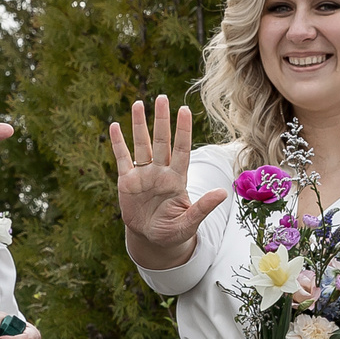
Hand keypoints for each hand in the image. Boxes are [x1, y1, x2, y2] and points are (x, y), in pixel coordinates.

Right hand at [110, 96, 226, 269]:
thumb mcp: (189, 223)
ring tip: (138, 104)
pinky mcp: (127, 181)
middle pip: (161, 141)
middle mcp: (161, 172)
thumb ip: (203, 207)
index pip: (181, 149)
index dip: (182, 130)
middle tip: (161, 98)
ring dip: (139, 125)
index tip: (184, 110)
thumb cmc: (173, 232)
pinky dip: (118, 143)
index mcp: (176, 179)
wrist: (152, 240)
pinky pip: (123, 158)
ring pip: (142, 144)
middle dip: (161, 120)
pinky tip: (115, 126)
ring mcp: (144, 175)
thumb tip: (224, 193)